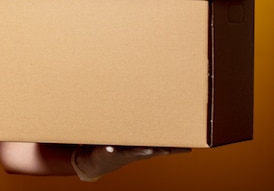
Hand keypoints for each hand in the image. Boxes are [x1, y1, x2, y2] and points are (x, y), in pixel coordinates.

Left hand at [71, 145, 190, 180]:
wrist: (97, 163)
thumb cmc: (121, 148)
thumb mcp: (136, 142)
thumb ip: (149, 136)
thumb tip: (164, 123)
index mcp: (144, 149)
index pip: (163, 148)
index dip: (175, 148)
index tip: (190, 145)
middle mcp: (136, 152)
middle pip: (151, 151)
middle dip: (161, 149)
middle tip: (171, 147)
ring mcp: (122, 153)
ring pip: (133, 152)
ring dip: (140, 151)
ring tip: (148, 150)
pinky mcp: (107, 152)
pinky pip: (109, 150)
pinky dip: (110, 149)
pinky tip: (110, 147)